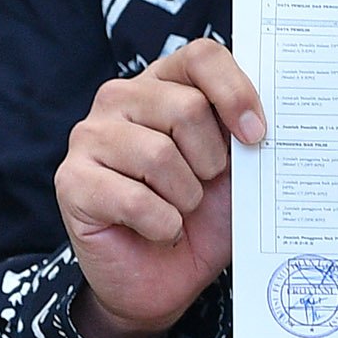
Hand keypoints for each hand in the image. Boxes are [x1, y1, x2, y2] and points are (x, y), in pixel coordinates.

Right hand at [57, 37, 258, 337]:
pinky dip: (161, 225)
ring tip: (178, 210)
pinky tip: (156, 230)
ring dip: (185, 197)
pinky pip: (133, 198)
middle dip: (211, 161)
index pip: (202, 56)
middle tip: (203, 189)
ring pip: (159, 154)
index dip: (235, 92)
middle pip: (186, 107)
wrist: (166, 281)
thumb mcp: (237, 171)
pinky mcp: (72, 180)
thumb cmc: (203, 217)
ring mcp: (90, 136)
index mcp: (165, 82)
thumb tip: (265, 120)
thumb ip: (246, 135)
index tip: (257, 136)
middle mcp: (121, 98)